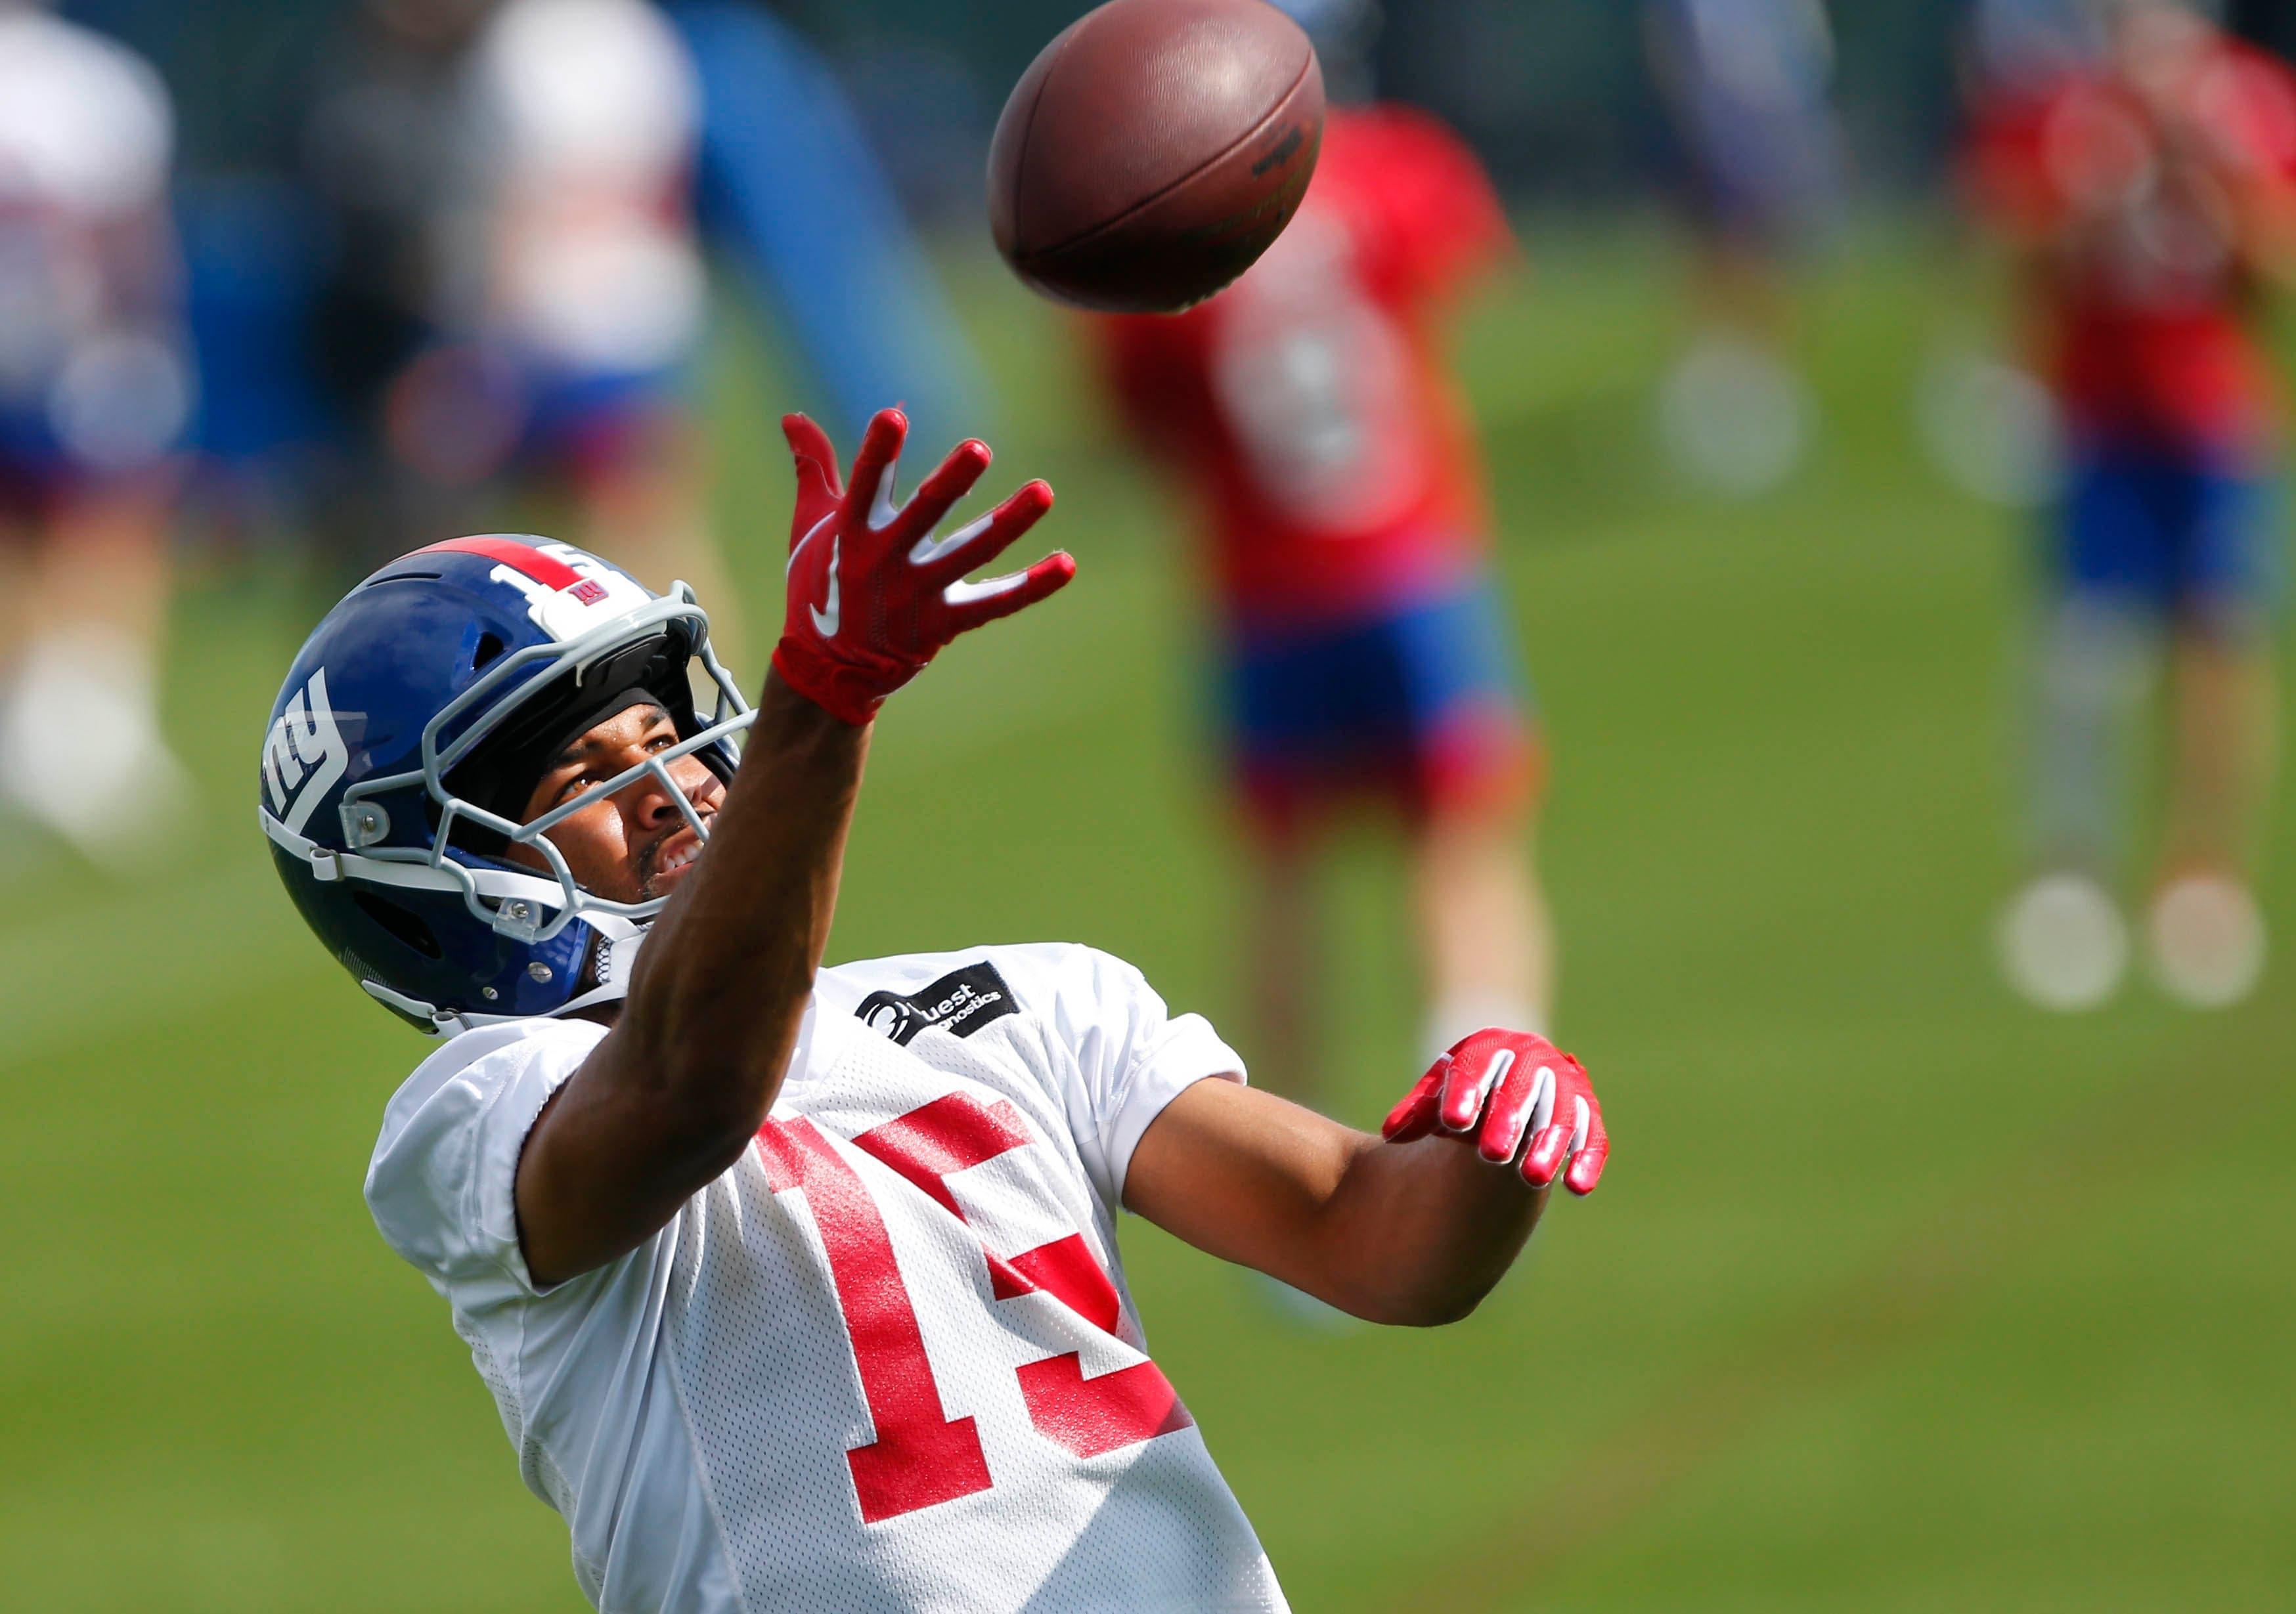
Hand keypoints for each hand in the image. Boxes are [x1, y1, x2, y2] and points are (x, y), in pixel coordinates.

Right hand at [772, 408, 1074, 725]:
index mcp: (852, 533)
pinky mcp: (944, 623)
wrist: (830, 669)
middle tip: (979, 449)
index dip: (878, 452)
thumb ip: (814, 468)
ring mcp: (917, 594)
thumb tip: (792, 416)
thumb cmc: (821, 584)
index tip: (893, 416)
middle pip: (923, 517)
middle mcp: (885, 562)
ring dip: (1007, 523)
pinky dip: (1032, 586)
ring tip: (1044, 491)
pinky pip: (994, 603)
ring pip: (969, 555)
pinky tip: (1066, 564)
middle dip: (949, 483)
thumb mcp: (811, 526)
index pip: (865, 485)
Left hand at [1380, 1028, 1608, 1195]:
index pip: (1477, 1066)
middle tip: (1491, 1155)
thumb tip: (1390, 1134)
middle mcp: (1531, 1057)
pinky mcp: (1586, 1113)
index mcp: (1490, 1047)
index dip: (1466, 1092)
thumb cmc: (1468, 1093)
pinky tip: (1576, 1188)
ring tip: (1532, 1179)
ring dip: (1549, 1145)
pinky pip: (1592, 1135)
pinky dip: (1587, 1160)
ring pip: (1559, 1114)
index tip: (1452, 1122)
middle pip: (1520, 1089)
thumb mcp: (1440, 1096)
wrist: (1511, 1083)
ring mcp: (1563, 1083)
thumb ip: (1418, 1113)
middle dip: (1508, 1121)